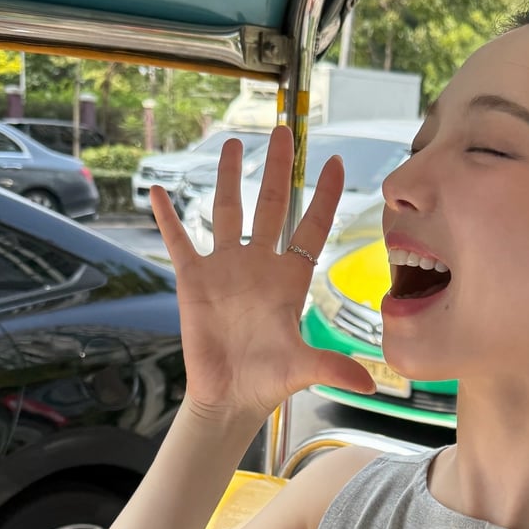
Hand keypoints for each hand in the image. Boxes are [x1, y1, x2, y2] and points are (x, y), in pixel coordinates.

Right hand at [149, 125, 376, 423]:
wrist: (228, 397)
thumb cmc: (267, 381)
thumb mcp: (301, 369)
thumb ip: (331, 367)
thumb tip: (368, 385)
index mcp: (290, 279)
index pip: (311, 227)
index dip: (325, 196)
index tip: (336, 162)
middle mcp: (260, 265)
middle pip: (271, 205)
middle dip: (277, 168)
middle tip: (283, 131)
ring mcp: (226, 269)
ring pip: (228, 212)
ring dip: (230, 178)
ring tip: (233, 145)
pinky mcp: (194, 281)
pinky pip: (180, 242)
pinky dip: (168, 219)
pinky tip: (160, 192)